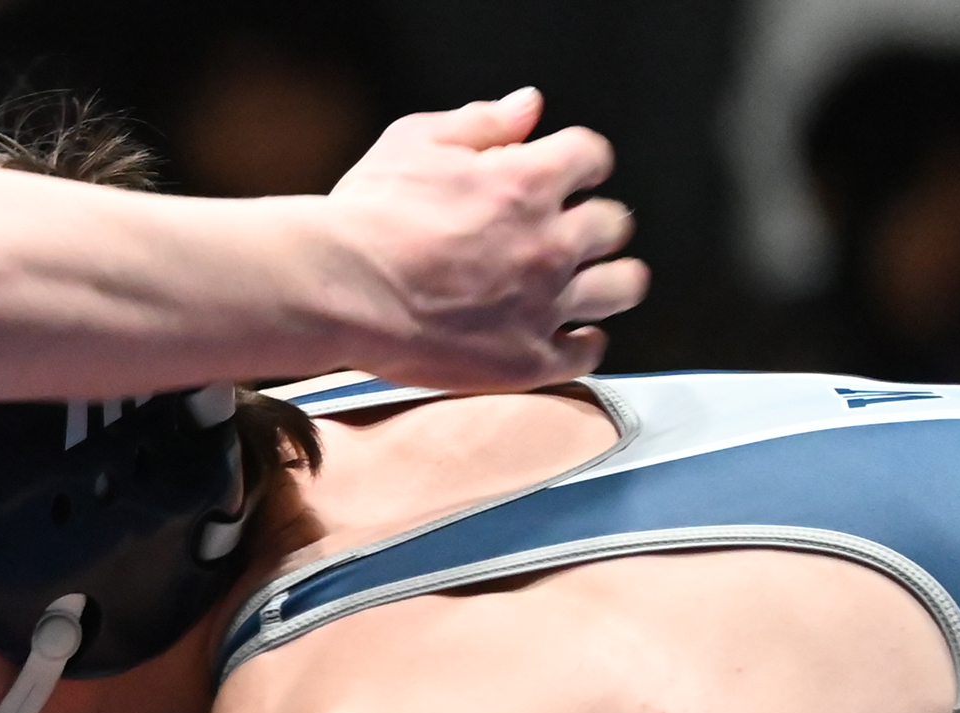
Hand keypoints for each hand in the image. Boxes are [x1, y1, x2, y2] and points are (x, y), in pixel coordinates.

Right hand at [319, 89, 646, 389]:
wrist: (337, 290)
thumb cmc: (365, 216)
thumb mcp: (413, 142)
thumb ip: (480, 122)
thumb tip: (529, 106)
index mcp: (528, 180)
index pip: (593, 156)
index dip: (582, 163)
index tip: (571, 175)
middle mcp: (550, 240)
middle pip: (614, 223)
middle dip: (594, 222)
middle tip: (574, 233)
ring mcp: (543, 304)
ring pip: (622, 286)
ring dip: (613, 279)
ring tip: (593, 282)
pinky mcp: (526, 359)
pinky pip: (587, 351)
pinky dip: (584, 341)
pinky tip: (569, 335)